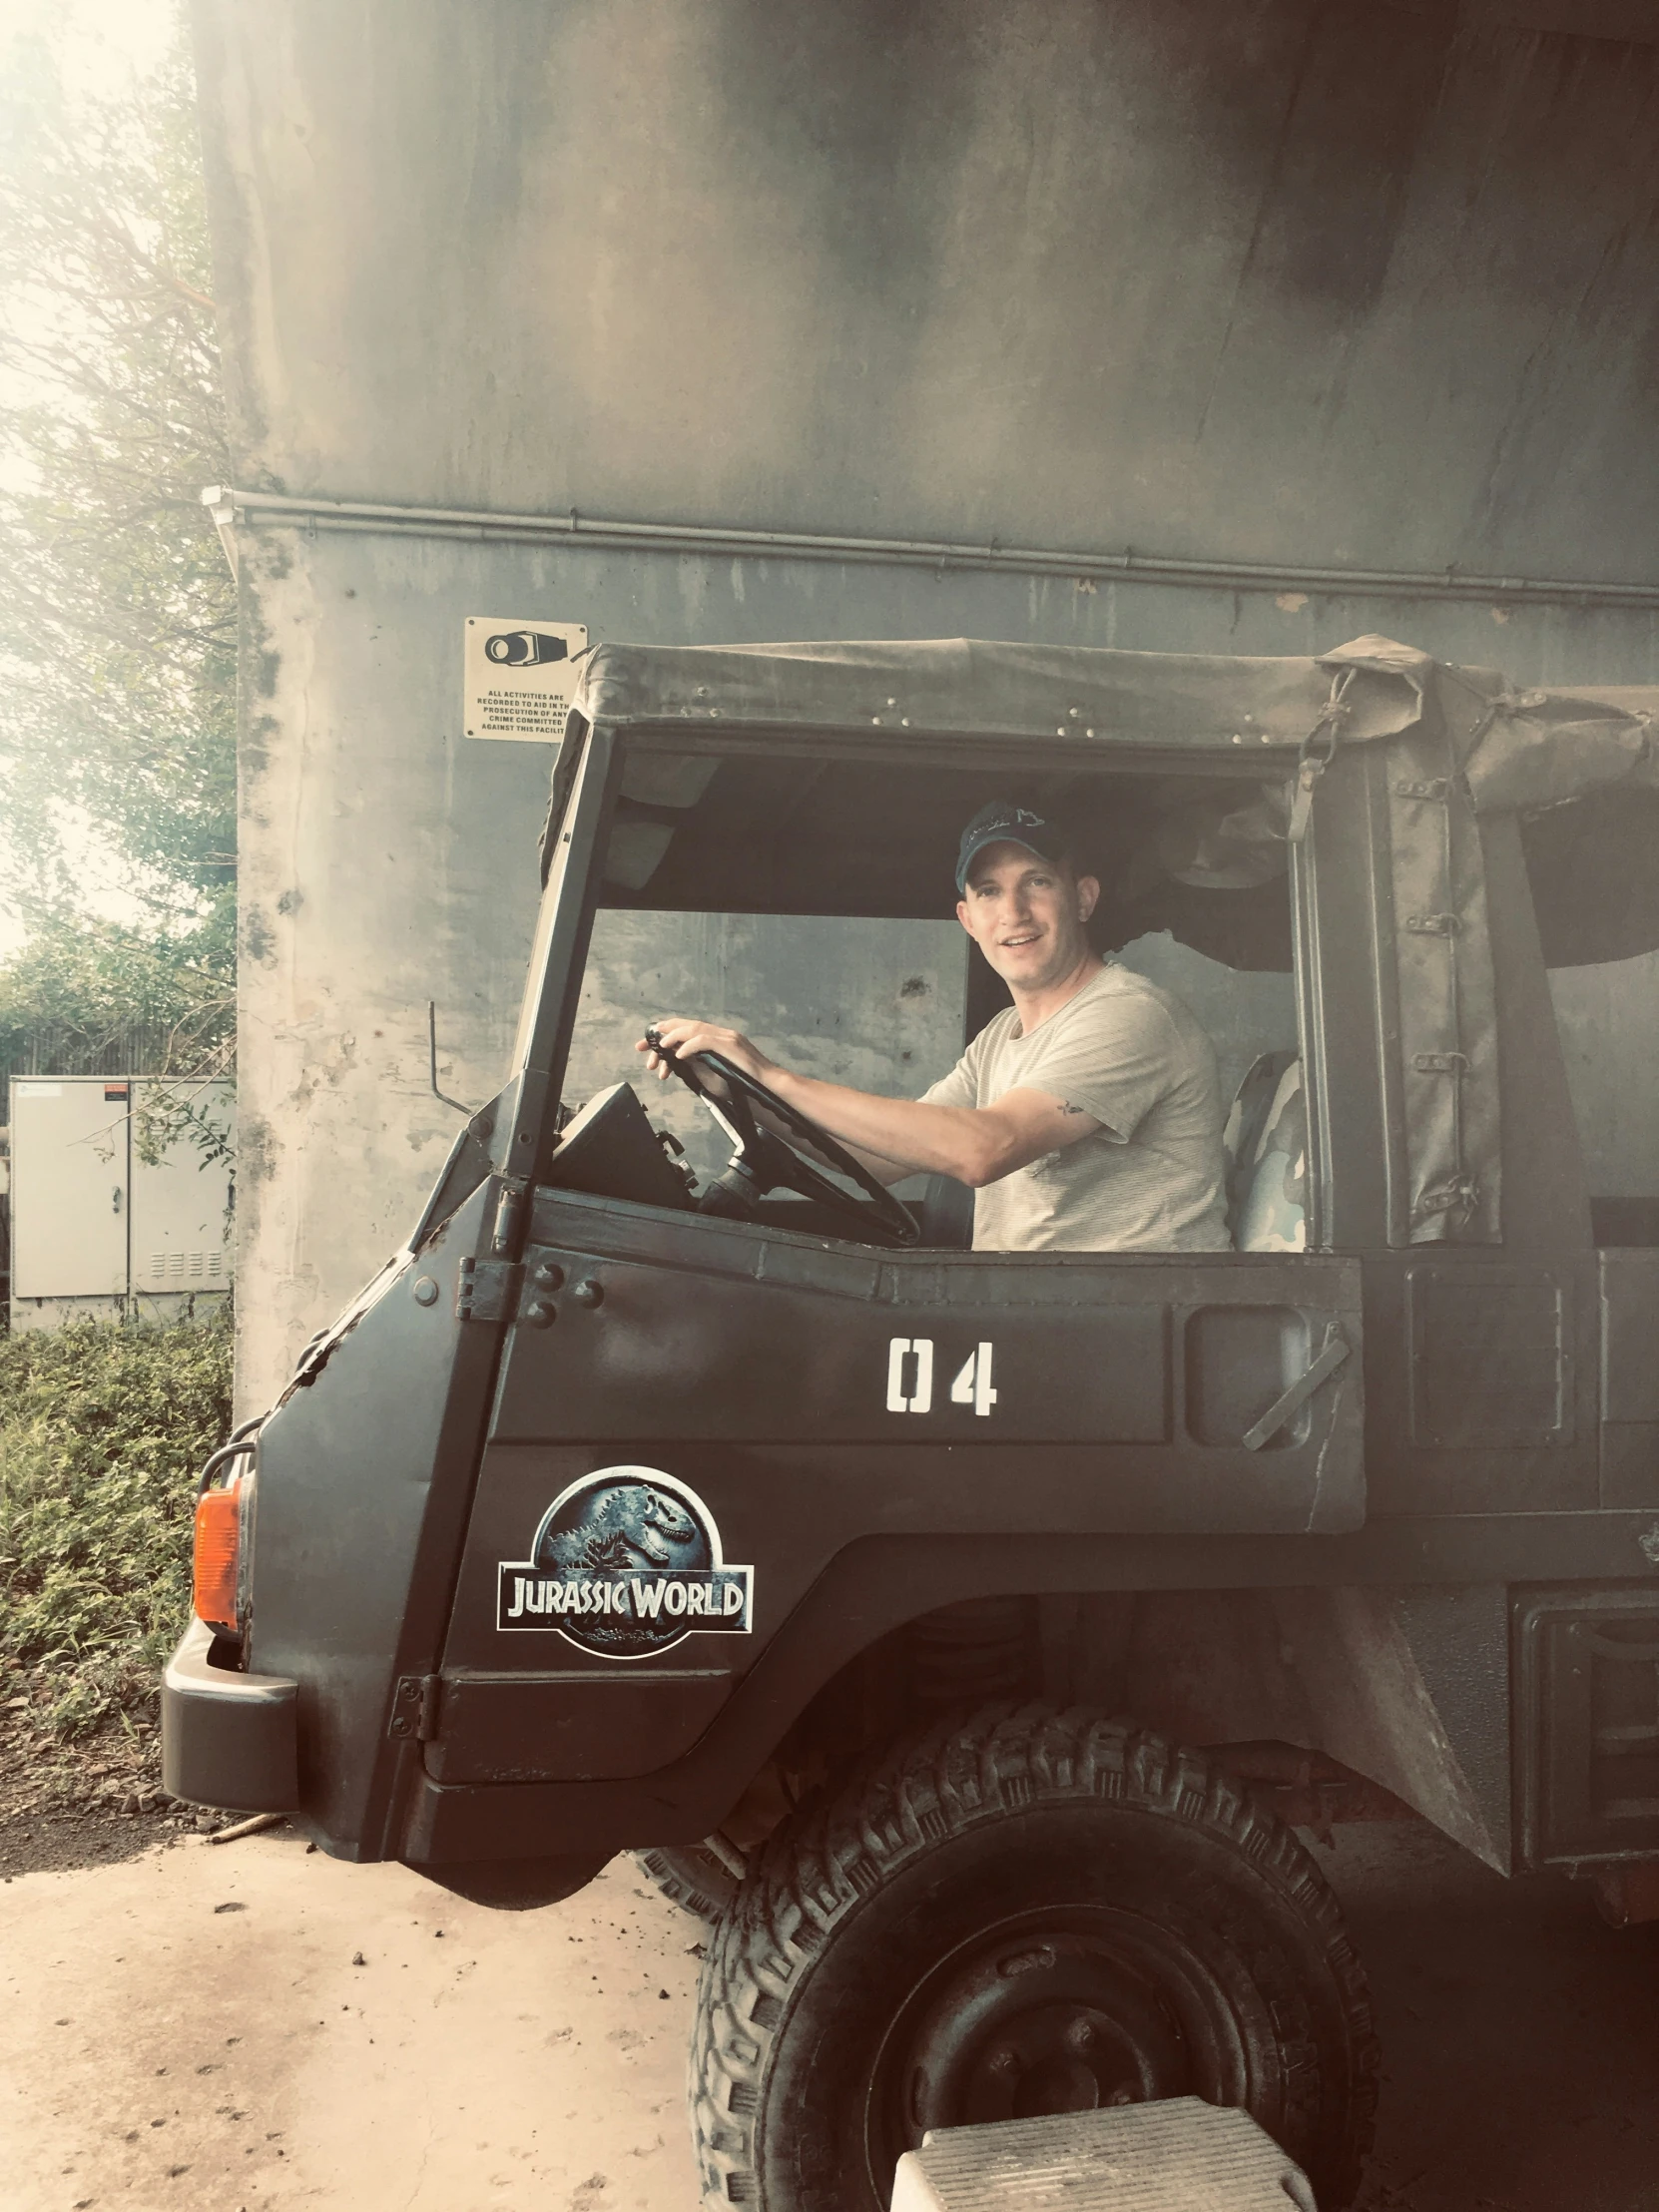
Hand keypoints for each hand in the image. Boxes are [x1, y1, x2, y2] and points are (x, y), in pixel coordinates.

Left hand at [636, 1017, 777, 1093]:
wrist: (768, 1086)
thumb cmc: (744, 1084)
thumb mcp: (713, 1074)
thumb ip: (696, 1064)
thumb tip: (675, 1061)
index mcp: (717, 1039)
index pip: (687, 1030)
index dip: (665, 1033)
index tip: (648, 1045)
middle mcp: (721, 1034)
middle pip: (686, 1025)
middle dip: (661, 1032)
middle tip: (642, 1045)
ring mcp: (727, 1037)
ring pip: (693, 1029)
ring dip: (672, 1037)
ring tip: (659, 1048)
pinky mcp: (730, 1045)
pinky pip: (704, 1040)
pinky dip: (688, 1046)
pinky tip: (678, 1055)